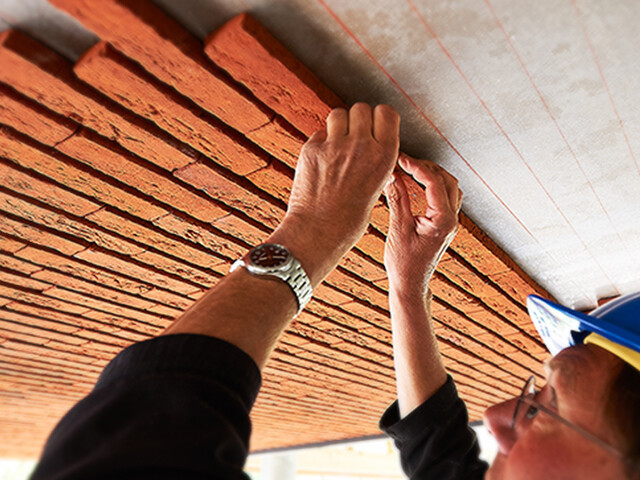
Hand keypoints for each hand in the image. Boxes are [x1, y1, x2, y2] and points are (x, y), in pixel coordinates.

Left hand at [274, 103, 399, 283]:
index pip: (387, 112)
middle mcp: (361, 146)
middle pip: (362, 108)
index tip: (375, 124)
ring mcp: (335, 146)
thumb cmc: (348, 219)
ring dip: (338, 125)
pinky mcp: (312, 149)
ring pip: (338, 114)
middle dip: (357, 119)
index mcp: (384, 156)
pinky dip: (320, 142)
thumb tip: (371, 143)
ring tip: (336, 144)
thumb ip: (376, 161)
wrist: (318, 232)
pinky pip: (319, 133)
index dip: (379, 117)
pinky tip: (322, 161)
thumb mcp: (377, 188)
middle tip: (353, 136)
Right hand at [383, 154, 461, 296]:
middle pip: (446, 180)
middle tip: (403, 162)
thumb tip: (392, 175)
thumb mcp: (397, 229)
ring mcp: (450, 222)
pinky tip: (417, 184)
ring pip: (449, 186)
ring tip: (409, 170)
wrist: (410, 284)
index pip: (434, 182)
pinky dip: (433, 185)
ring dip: (431, 174)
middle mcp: (452, 219)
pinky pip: (446, 196)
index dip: (416, 166)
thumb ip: (397, 199)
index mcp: (443, 220)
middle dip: (424, 167)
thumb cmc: (404, 264)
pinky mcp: (444, 224)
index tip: (400, 159)